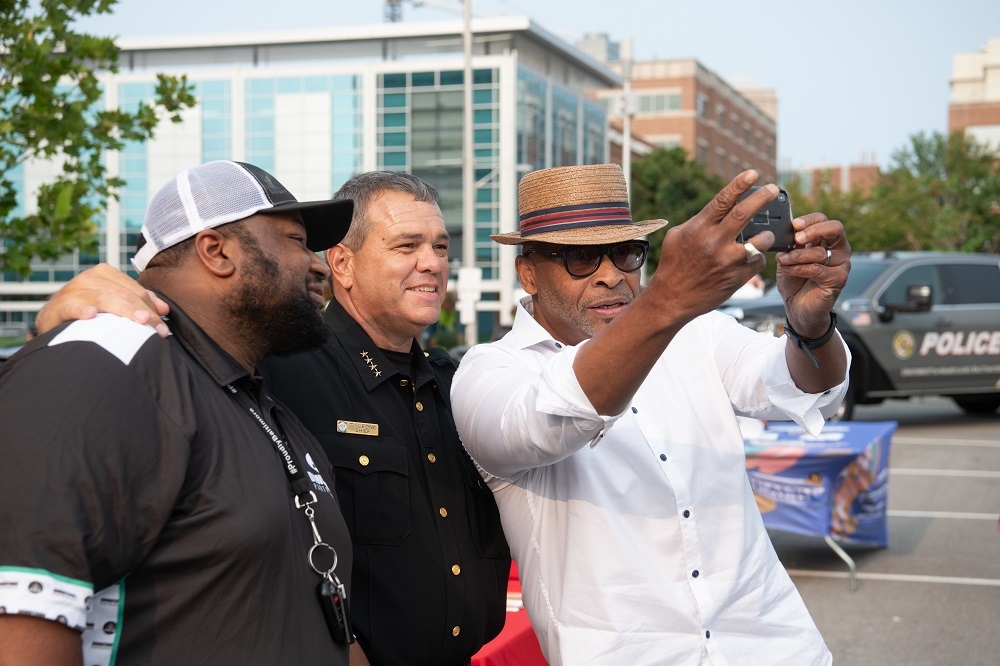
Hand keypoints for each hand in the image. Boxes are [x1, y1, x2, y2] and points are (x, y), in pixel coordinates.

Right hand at [35, 263, 170, 336]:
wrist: (53, 319)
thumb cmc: (90, 310)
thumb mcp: (114, 302)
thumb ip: (139, 302)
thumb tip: (164, 308)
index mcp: (105, 273)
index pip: (135, 290)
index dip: (152, 308)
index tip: (163, 328)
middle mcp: (89, 278)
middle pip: (124, 294)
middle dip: (144, 313)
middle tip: (158, 331)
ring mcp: (73, 291)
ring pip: (104, 298)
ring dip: (124, 311)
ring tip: (141, 322)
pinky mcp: (59, 306)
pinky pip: (72, 307)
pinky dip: (82, 310)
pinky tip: (91, 315)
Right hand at [649, 170, 775, 320]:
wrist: (672, 299)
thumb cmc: (674, 265)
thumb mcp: (677, 237)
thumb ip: (699, 221)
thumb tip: (719, 210)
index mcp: (698, 229)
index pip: (722, 200)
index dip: (739, 184)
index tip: (753, 173)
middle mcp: (714, 243)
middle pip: (745, 213)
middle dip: (762, 198)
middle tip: (773, 189)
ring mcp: (727, 261)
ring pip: (760, 240)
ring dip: (765, 235)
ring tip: (764, 235)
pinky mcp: (737, 278)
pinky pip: (758, 261)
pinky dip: (757, 257)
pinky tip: (750, 259)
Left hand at [775, 214, 850, 336]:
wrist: (797, 307)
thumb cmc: (794, 281)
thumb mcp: (787, 259)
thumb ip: (790, 246)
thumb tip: (786, 234)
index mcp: (826, 240)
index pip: (823, 220)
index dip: (810, 220)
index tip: (794, 224)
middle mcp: (838, 249)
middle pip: (835, 228)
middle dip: (813, 230)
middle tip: (796, 237)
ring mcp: (841, 265)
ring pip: (820, 252)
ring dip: (798, 255)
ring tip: (784, 260)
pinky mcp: (838, 280)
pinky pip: (818, 269)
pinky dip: (800, 268)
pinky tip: (789, 270)